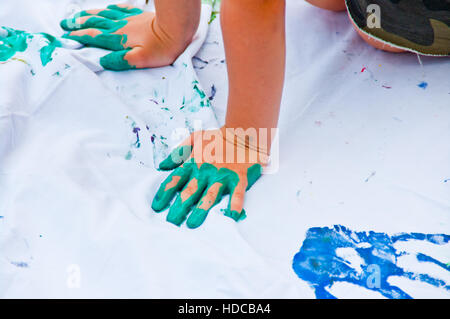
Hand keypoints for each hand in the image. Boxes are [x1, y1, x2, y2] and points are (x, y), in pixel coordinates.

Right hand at [60, 4, 191, 69]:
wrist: (177, 29)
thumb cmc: (162, 48)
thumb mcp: (141, 60)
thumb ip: (121, 61)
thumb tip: (103, 62)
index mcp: (118, 39)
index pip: (94, 37)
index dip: (79, 37)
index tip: (66, 38)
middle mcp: (120, 27)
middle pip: (95, 23)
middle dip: (78, 24)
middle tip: (64, 24)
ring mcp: (129, 19)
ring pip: (104, 14)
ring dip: (89, 15)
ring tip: (77, 15)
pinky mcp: (139, 15)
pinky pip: (119, 9)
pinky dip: (109, 8)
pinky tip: (107, 8)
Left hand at [151, 128, 265, 228]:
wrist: (242, 131)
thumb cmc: (217, 137)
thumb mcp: (195, 139)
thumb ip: (178, 152)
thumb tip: (162, 166)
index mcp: (194, 163)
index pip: (175, 179)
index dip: (165, 193)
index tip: (157, 206)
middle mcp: (205, 171)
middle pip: (189, 192)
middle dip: (179, 207)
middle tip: (171, 221)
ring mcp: (222, 176)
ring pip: (210, 195)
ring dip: (201, 210)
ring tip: (193, 223)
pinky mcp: (238, 178)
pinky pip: (237, 194)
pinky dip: (235, 205)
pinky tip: (231, 216)